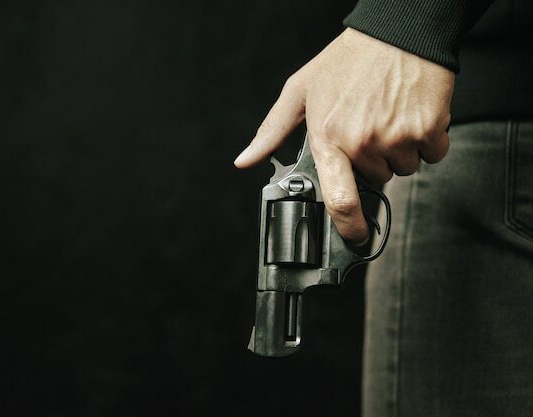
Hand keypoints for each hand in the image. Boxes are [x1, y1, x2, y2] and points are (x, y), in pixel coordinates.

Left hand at [234, 28, 453, 243]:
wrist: (400, 31)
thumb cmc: (348, 59)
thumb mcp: (300, 90)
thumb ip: (272, 130)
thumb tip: (245, 160)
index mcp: (329, 137)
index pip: (338, 199)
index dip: (349, 228)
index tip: (356, 237)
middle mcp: (363, 143)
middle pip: (375, 179)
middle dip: (373, 162)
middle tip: (368, 127)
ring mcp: (398, 138)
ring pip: (404, 168)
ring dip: (399, 151)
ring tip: (388, 115)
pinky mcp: (430, 129)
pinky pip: (432, 154)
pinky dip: (427, 140)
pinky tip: (411, 114)